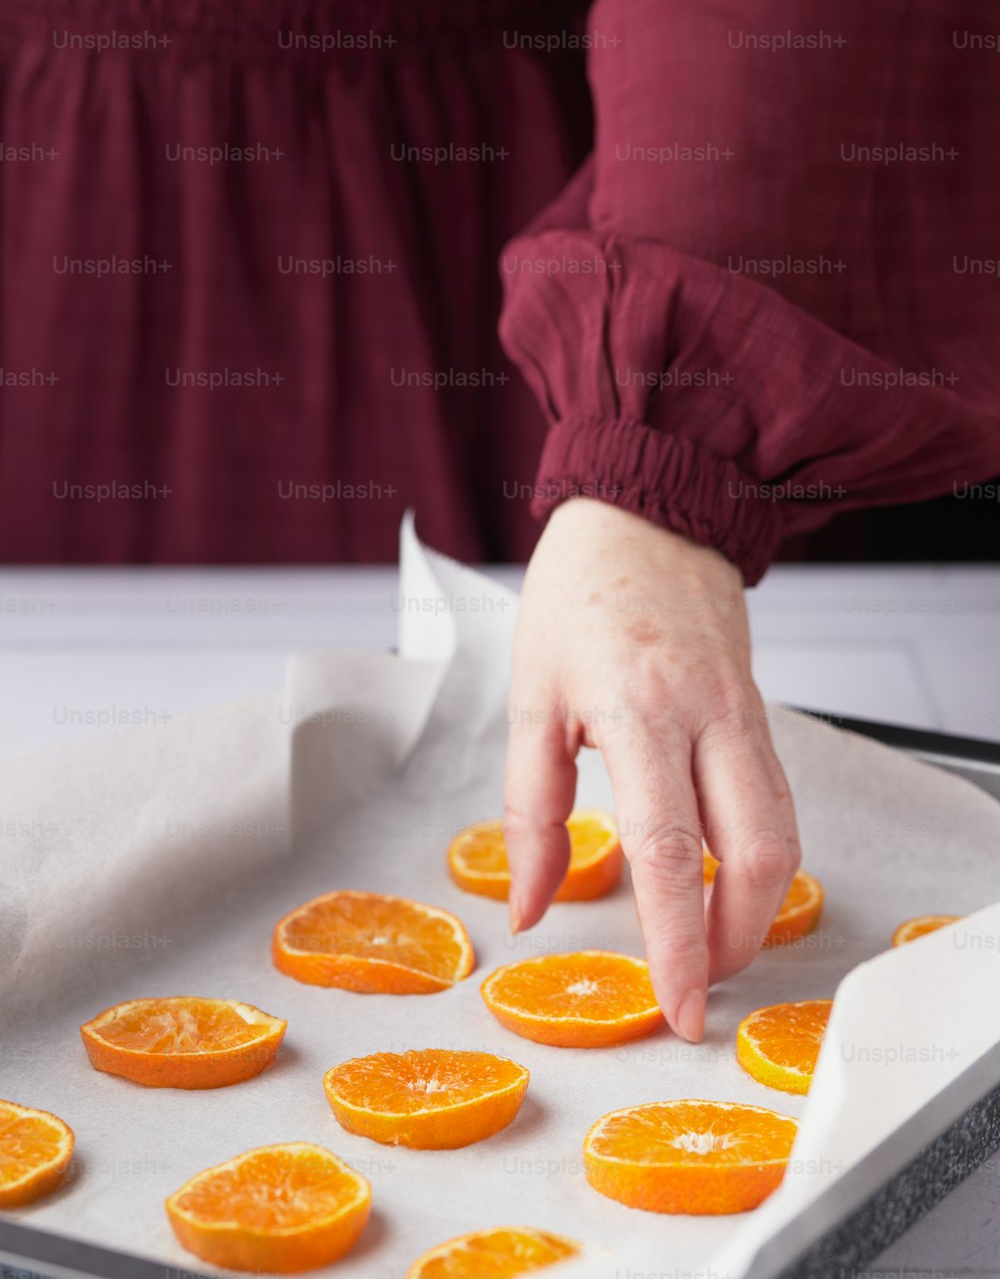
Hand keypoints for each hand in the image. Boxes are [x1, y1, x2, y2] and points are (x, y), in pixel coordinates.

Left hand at [503, 497, 799, 1042]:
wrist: (647, 515)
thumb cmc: (576, 596)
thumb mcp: (529, 696)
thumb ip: (528, 808)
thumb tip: (529, 904)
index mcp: (638, 711)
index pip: (669, 850)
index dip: (676, 941)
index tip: (677, 1007)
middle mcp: (709, 717)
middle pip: (756, 855)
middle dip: (735, 940)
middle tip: (695, 986)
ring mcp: (745, 714)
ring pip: (782, 834)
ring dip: (754, 906)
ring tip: (706, 944)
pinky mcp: (760, 714)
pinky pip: (775, 800)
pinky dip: (757, 856)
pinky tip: (719, 877)